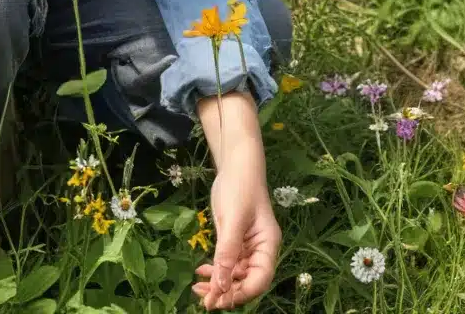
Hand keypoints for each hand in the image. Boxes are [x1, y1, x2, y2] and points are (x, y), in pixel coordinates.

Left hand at [192, 149, 280, 309]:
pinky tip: (201, 270)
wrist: (236, 164)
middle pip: (246, 282)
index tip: (217, 300)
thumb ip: (227, 254)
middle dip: (225, 292)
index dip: (239, 294)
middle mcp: (259, 250)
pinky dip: (215, 269)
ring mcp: (247, 246)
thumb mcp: (233, 220)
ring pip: (234, 275)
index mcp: (267, 246)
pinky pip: (227, 262)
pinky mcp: (235, 240)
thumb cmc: (240, 188)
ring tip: (197, 287)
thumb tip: (220, 287)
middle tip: (202, 298)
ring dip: (218, 283)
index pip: (259, 281)